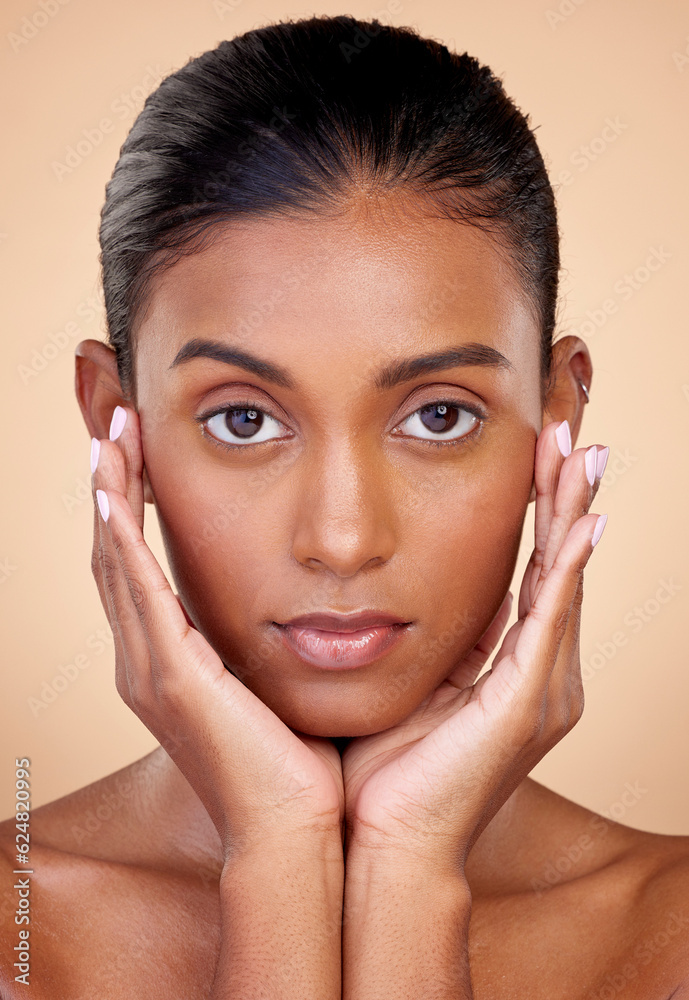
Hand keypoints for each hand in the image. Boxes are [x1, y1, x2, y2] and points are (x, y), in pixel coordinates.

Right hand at [90, 404, 343, 857]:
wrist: (296, 833)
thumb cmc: (300, 763)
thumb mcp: (278, 682)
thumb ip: (274, 635)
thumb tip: (311, 595)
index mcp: (172, 662)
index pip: (140, 566)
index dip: (132, 507)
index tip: (140, 451)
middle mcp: (146, 661)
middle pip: (115, 552)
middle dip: (112, 485)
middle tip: (115, 422)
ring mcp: (150, 669)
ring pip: (116, 560)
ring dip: (111, 494)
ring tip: (112, 433)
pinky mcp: (170, 676)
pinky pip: (138, 590)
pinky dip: (122, 536)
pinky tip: (117, 489)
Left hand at [341, 420, 607, 867]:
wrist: (386, 844)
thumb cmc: (387, 771)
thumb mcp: (412, 686)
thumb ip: (432, 643)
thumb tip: (418, 593)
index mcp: (512, 669)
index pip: (534, 570)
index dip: (541, 511)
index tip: (539, 453)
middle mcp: (542, 674)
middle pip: (560, 563)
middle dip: (564, 494)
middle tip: (569, 429)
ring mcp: (542, 688)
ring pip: (564, 578)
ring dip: (571, 512)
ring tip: (581, 452)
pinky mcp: (527, 701)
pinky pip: (553, 618)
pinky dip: (569, 567)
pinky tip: (585, 522)